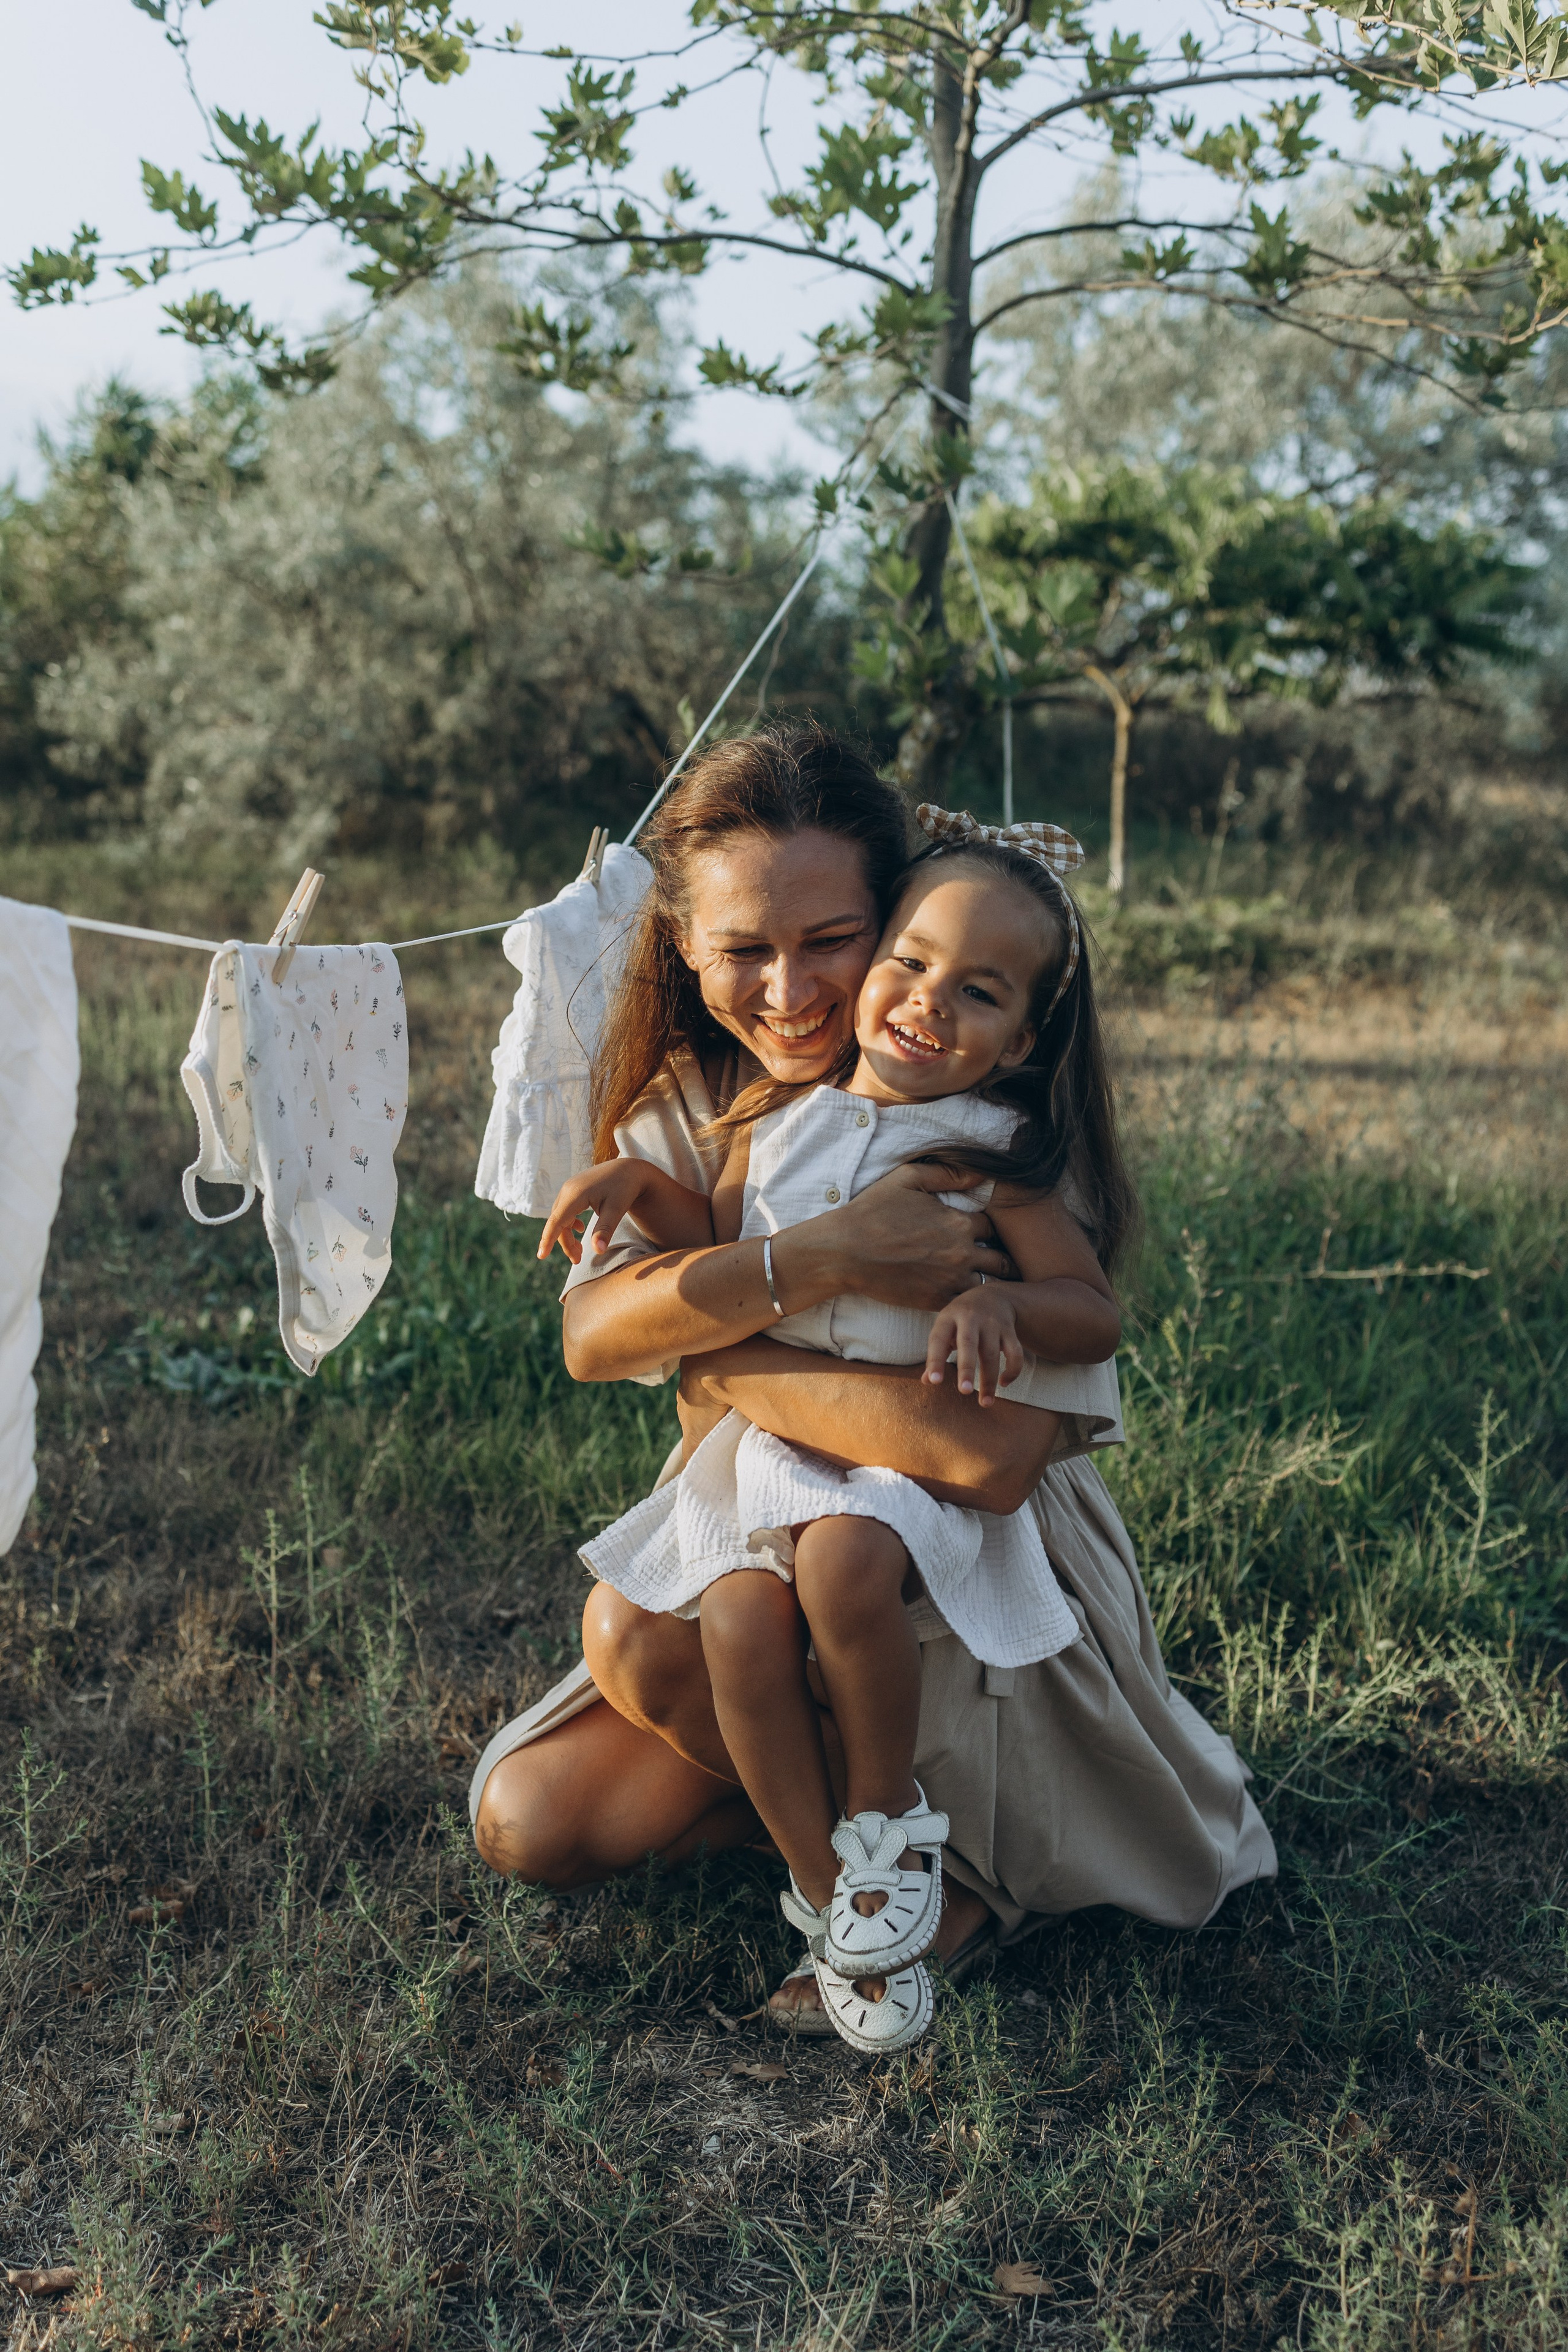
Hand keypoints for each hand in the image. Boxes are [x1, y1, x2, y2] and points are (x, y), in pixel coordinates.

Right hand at [539, 1158, 669, 1264]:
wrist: (630, 1169)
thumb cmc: (624, 1188)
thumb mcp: (616, 1210)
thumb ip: (604, 1230)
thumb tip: (597, 1252)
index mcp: (575, 1194)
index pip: (556, 1221)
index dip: (547, 1239)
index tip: (541, 1256)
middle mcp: (567, 1190)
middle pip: (558, 1222)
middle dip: (565, 1243)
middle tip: (577, 1260)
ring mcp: (569, 1188)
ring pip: (561, 1217)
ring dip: (568, 1235)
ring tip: (579, 1251)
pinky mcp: (574, 1189)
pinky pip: (565, 1210)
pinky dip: (570, 1224)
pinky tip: (581, 1229)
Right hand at [778, 1160, 1013, 1312]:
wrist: (844, 1252)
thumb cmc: (873, 1211)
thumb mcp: (908, 1178)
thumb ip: (948, 1173)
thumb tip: (981, 1171)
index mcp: (959, 1222)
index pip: (995, 1226)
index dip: (991, 1228)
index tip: (984, 1232)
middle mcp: (961, 1253)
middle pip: (1003, 1260)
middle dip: (1002, 1258)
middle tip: (996, 1259)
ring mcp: (950, 1281)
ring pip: (989, 1285)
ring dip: (989, 1281)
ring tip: (984, 1280)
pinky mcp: (935, 1302)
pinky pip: (966, 1304)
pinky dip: (967, 1300)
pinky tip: (961, 1295)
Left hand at [924, 1284, 1023, 1406]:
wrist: (992, 1295)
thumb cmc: (960, 1319)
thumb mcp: (945, 1329)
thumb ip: (936, 1353)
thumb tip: (926, 1381)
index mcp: (948, 1318)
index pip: (938, 1340)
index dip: (935, 1360)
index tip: (934, 1382)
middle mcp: (970, 1319)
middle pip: (968, 1344)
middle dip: (966, 1368)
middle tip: (964, 1392)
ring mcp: (992, 1324)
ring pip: (993, 1353)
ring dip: (989, 1380)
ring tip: (985, 1402)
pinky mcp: (1010, 1330)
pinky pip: (1015, 1353)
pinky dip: (1012, 1370)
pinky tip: (1003, 1383)